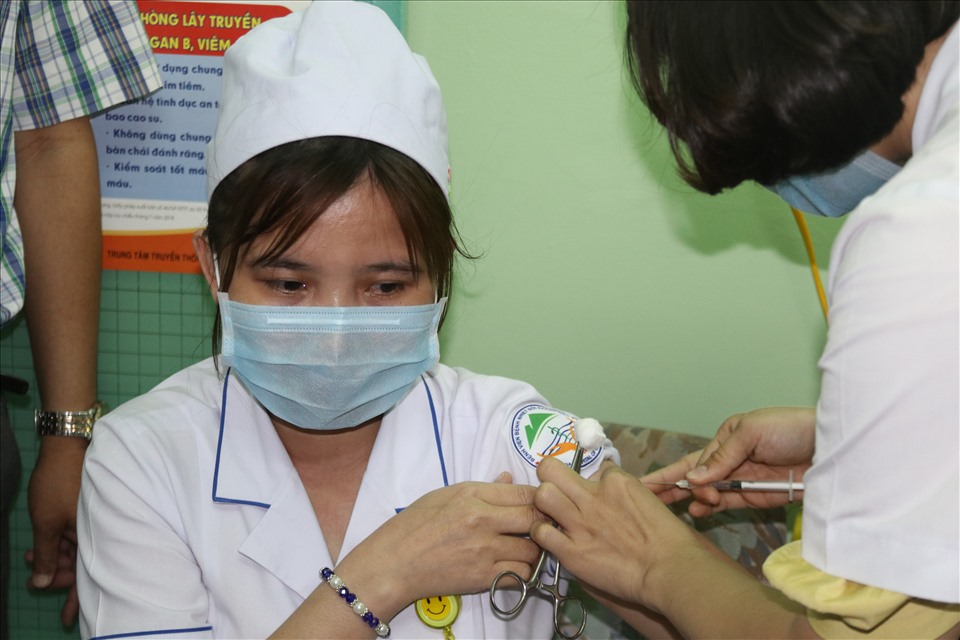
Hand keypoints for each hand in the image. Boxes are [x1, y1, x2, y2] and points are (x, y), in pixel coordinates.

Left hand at [26, 436, 86, 625]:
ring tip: (28, 559)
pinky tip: (40, 546)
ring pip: (75, 549)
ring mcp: (91, 520)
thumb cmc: (59, 484)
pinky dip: (57, 544)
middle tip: (35, 582)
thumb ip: (45, 555)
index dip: (75, 598)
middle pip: (81, 564)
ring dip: (52, 558)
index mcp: (93, 536)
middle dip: (56, 576)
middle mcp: (97, 530)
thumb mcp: (45, 523)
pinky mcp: (85, 511)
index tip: (67, 617)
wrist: (67, 447)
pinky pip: (73, 536)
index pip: (86, 576)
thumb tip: (42, 583)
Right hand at [335, 473, 543, 617]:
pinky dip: (522, 572)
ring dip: (534, 550)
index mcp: (472, 495)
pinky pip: (521, 575)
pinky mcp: (483, 578)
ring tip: (524, 547)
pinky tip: (511, 565)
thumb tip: (509, 478)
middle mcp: (482, 521)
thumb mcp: (445, 495)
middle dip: (543, 522)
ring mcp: (484, 552)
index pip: (525, 492)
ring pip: (533, 551)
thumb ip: (483, 488)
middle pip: (536, 519)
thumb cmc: (415, 524)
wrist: (394, 563)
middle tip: (539, 526)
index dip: (540, 498)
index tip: (541, 503)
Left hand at [532, 458, 705, 613]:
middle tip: (556, 490)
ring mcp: (580, 523)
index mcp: (616, 482)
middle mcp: (593, 497)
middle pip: (550, 469)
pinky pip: (541, 532)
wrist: (670, 570)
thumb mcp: (650, 499)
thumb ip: (625, 492)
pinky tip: (552, 537)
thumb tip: (609, 487)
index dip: (593, 481)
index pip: (593, 468)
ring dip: (544, 503)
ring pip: (542, 495)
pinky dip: (542, 533)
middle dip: (550, 476)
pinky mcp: (571, 551)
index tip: (597, 493)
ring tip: (552, 514)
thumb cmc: (670, 539)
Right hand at [642, 407, 814, 515]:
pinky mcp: (756, 497)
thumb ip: (721, 457)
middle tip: (649, 499)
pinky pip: (727, 504)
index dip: (671, 472)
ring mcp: (742, 480)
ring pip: (709, 492)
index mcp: (727, 438)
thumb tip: (693, 477)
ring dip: (697, 498)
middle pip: (695, 477)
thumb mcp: (752, 432)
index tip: (645, 483)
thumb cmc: (792, 429)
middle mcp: (731, 459)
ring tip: (696, 504)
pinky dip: (711, 507)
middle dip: (672, 487)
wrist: (831, 449)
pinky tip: (698, 510)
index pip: (694, 458)